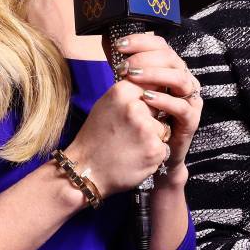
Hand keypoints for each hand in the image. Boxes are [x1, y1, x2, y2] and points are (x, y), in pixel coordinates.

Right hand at [63, 78, 171, 196]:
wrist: (86, 171)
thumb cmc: (96, 137)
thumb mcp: (107, 104)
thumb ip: (129, 92)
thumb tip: (152, 78)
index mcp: (121, 92)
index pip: (151, 82)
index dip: (149, 97)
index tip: (142, 107)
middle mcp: (135, 107)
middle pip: (160, 106)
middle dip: (151, 118)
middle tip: (130, 131)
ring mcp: (146, 129)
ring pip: (163, 127)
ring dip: (153, 137)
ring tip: (131, 145)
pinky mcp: (155, 150)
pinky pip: (164, 146)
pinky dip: (153, 153)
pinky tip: (136, 156)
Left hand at [111, 33, 201, 174]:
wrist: (147, 152)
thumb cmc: (137, 119)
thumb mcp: (130, 90)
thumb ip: (126, 68)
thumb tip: (109, 42)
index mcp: (170, 69)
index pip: (160, 45)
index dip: (141, 41)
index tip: (119, 45)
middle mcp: (183, 80)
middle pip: (171, 58)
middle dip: (145, 58)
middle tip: (124, 66)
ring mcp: (189, 99)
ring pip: (179, 78)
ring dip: (155, 75)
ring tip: (133, 77)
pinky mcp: (191, 119)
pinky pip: (181, 106)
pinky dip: (164, 100)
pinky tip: (146, 98)